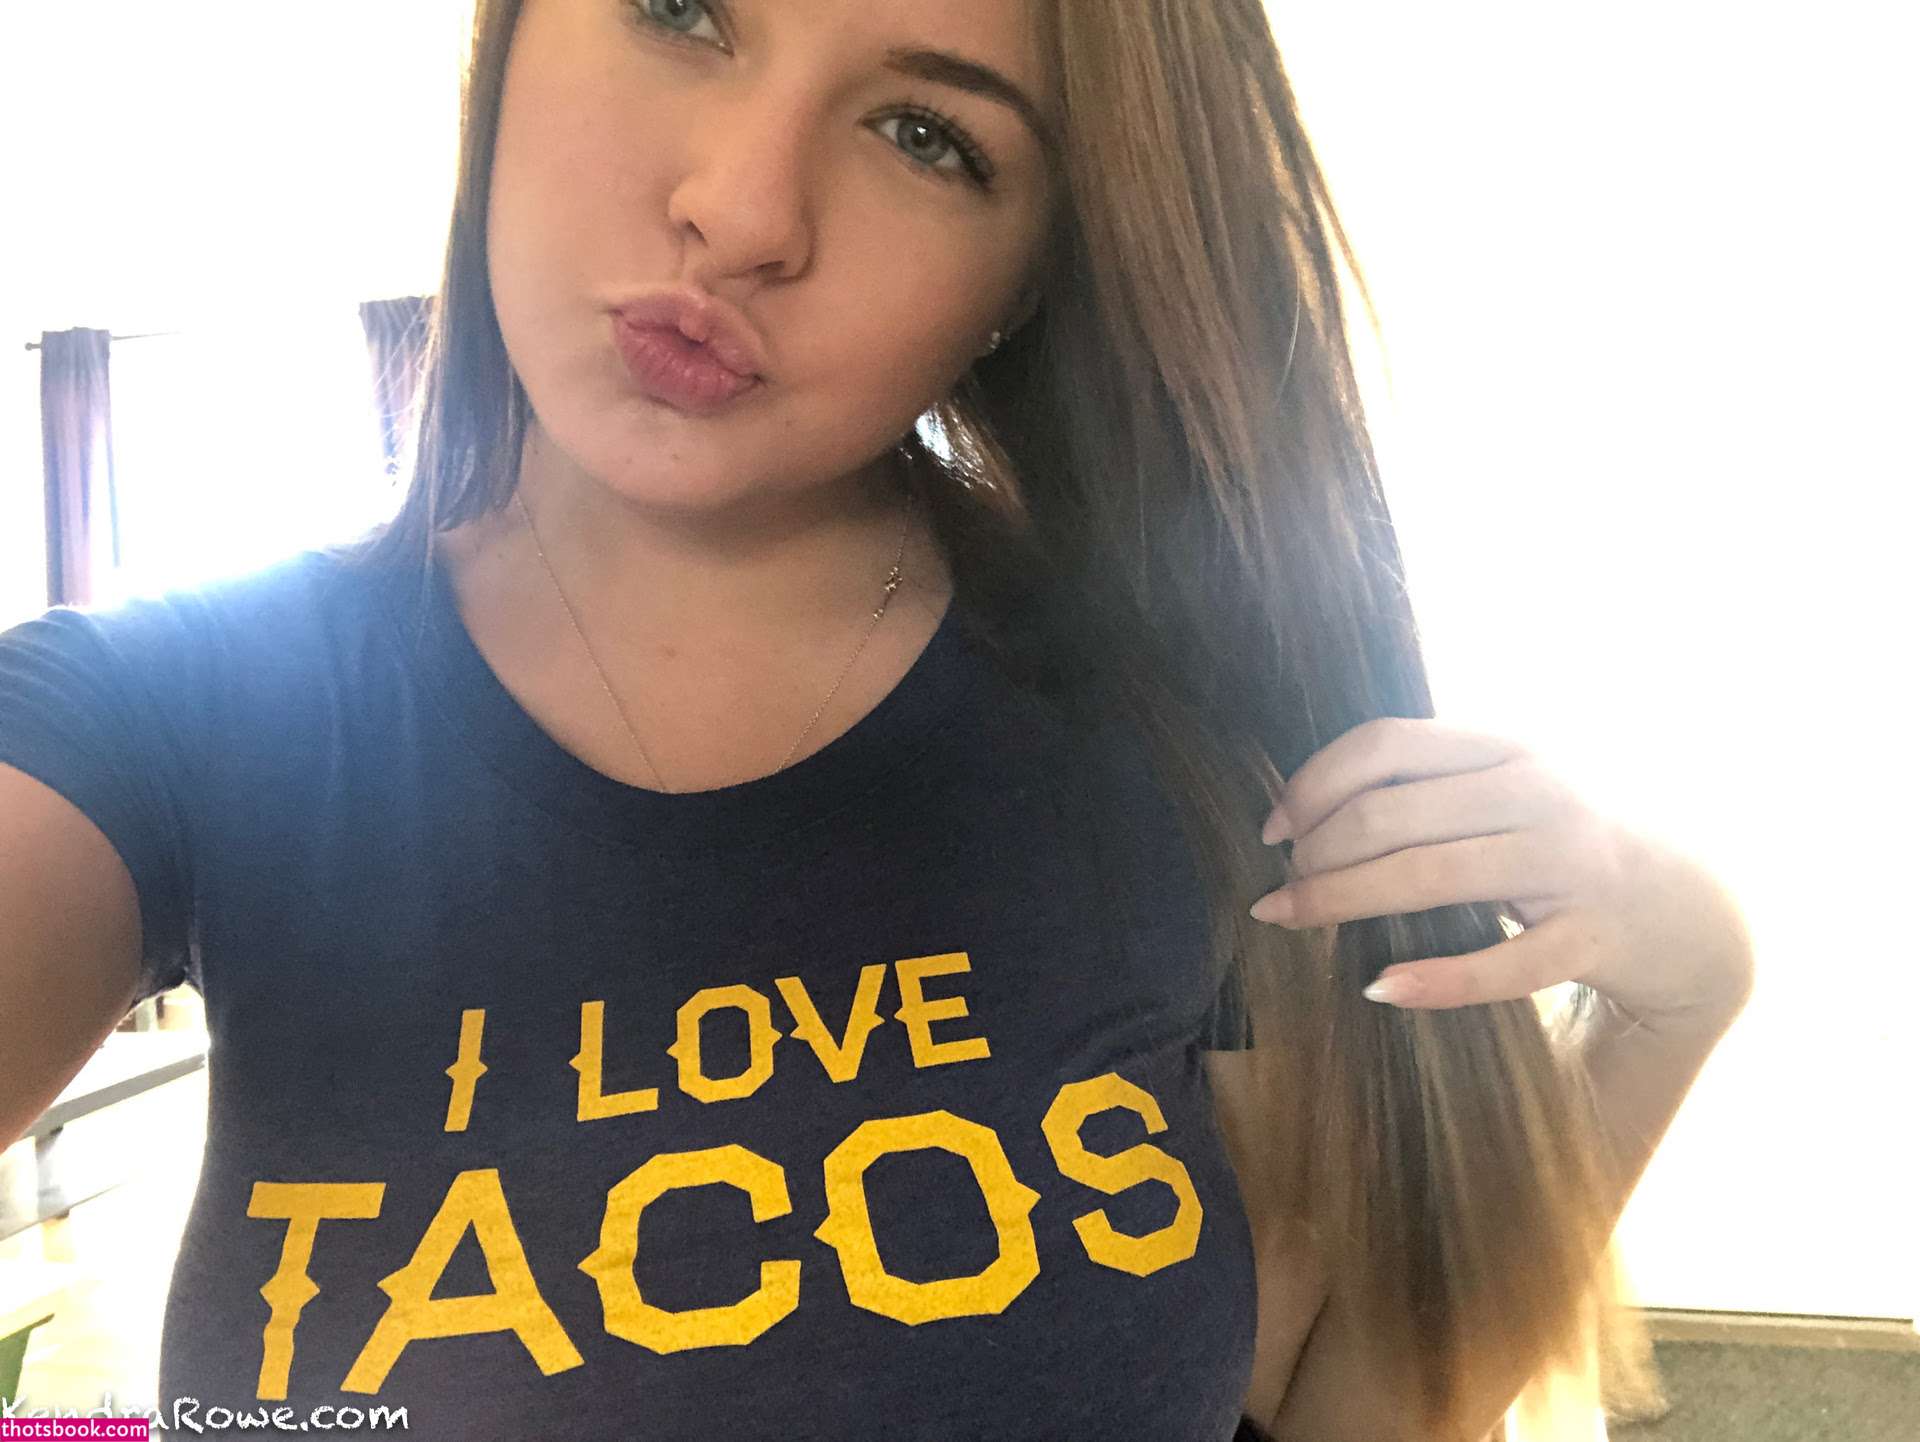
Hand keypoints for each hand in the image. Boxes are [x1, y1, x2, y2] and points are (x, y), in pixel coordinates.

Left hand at [1248, 717, 1755, 1030]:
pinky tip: (1379, 988)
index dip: (1313, 783)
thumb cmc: (1566, 845)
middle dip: (1316, 853)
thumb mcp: (1507, 792)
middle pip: (1390, 813)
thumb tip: (1307, 808)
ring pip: (1430, 875)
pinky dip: (1433, 978)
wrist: (1695, 909)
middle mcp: (1539, 791)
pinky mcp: (1596, 938)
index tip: (1273, 830)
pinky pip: (1503, 964)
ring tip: (1292, 922)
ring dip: (1344, 900)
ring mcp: (1571, 863)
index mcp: (1506, 746)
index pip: (1386, 743)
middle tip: (1279, 891)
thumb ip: (1430, 787)